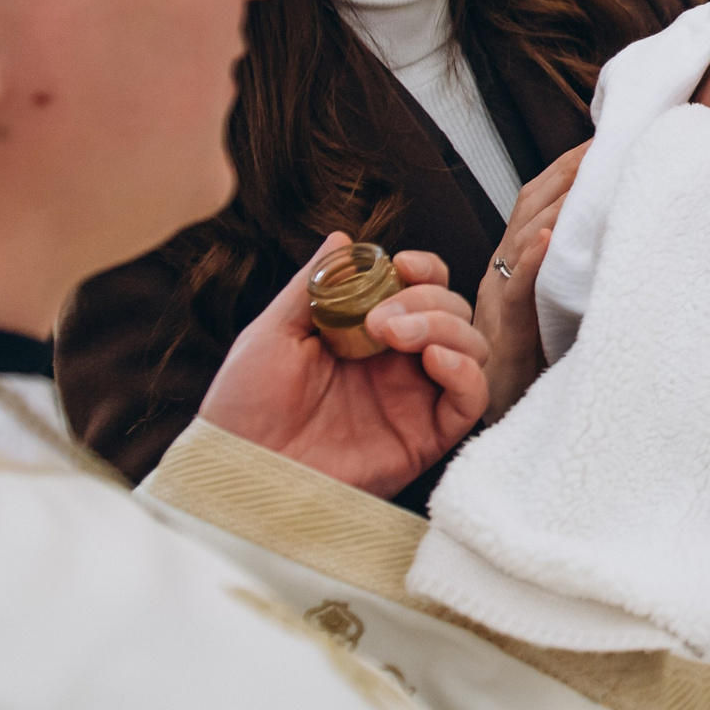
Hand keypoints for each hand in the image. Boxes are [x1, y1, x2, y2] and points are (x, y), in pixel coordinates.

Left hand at [201, 234, 491, 497]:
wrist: (237, 471)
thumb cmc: (243, 409)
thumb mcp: (272, 333)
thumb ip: (314, 286)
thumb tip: (342, 238)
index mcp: (365, 336)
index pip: (421, 290)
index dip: (425, 271)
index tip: (404, 266)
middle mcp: (397, 365)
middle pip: (452, 312)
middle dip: (428, 301)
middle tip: (382, 318)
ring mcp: (413, 400)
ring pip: (470, 348)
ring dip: (446, 328)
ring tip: (399, 335)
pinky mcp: (425, 438)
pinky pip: (472, 400)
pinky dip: (466, 371)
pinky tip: (435, 359)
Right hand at [474, 142, 586, 421]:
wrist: (495, 420)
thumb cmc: (533, 370)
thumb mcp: (561, 311)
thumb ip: (578, 277)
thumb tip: (628, 244)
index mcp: (516, 264)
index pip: (539, 202)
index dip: (568, 168)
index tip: (606, 141)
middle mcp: (502, 272)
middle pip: (531, 206)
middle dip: (569, 170)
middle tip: (609, 141)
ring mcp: (497, 298)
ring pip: (522, 237)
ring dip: (558, 203)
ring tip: (591, 172)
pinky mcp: (501, 331)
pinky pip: (513, 290)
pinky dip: (531, 260)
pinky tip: (550, 238)